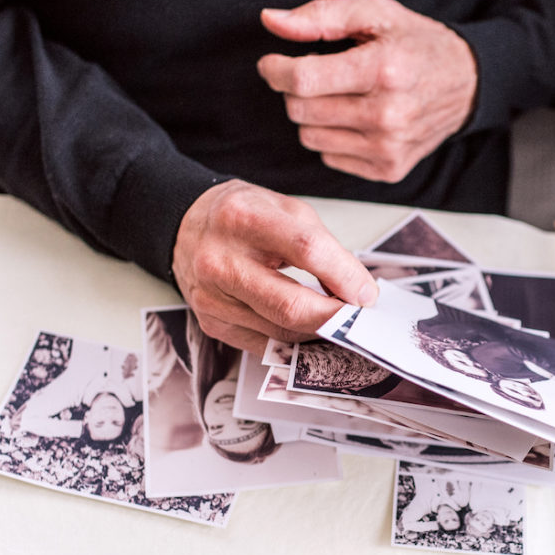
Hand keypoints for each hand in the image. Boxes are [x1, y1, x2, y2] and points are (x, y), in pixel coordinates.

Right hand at [172, 180, 378, 353]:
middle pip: (291, 305)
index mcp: (243, 218)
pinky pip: (264, 344)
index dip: (345, 276)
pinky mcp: (211, 322)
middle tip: (358, 319)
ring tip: (338, 322)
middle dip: (335, 318)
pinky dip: (295, 341)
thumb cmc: (244, 216)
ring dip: (318, 331)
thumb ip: (324, 247)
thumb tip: (357, 291)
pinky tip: (310, 330)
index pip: (308, 251)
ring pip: (281, 332)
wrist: (187, 226)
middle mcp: (220, 260)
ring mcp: (212, 296)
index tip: (367, 293)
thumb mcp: (287, 210)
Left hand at [257, 0, 476, 182]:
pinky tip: (355, 119)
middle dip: (296, 90)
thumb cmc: (417, 43)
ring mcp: (389, 147)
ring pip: (310, 138)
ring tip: (339, 96)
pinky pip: (330, 158)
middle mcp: (388, 115)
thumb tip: (271, 21)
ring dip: (313, 116)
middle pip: (301, 111)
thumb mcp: (375, 12)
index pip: (304, 80)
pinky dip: (333, 138)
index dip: (275, 70)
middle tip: (315, 75)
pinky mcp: (390, 169)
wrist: (468, 83)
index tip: (272, 63)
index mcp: (383, 70)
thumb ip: (321, 15)